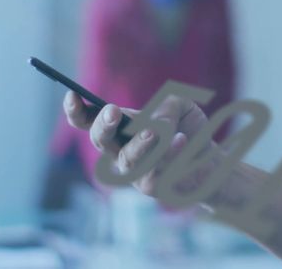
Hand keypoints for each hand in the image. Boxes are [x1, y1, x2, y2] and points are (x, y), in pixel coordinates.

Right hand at [63, 91, 224, 198]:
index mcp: (120, 127)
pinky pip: (155, 170)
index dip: (76, 110)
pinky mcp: (151, 186)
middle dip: (103, 125)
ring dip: (140, 142)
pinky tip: (181, 140)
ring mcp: (134, 171)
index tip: (71, 95)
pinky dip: (169, 153)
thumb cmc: (187, 130)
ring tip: (153, 131)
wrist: (210, 163)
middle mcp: (120, 149)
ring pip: (128, 157)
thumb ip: (165, 106)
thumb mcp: (180, 106)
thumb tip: (154, 123)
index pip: (89, 120)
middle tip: (112, 111)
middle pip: (99, 140)